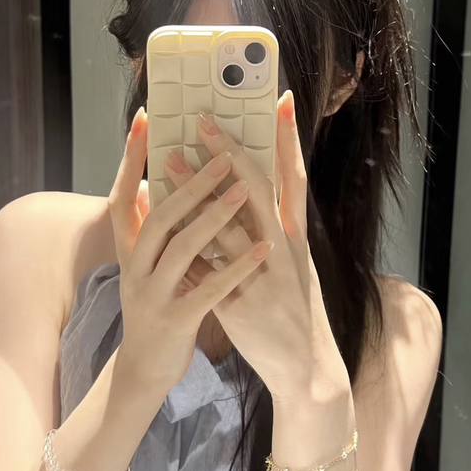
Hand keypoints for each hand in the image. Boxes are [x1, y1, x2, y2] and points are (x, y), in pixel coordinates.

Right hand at [106, 107, 272, 395]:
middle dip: (191, 183)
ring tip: (242, 190)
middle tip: (222, 153)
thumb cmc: (155, 306)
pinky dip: (237, 268)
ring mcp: (153, 297)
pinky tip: (264, 250)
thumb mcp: (146, 265)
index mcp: (128, 251)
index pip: (123, 194)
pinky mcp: (175, 322)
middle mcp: (135, 269)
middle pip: (160, 216)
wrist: (144, 369)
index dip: (130, 157)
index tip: (145, 119)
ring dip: (213, 217)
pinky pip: (208, 291)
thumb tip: (152, 183)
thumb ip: (151, 227)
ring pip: (181, 250)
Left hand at [163, 93, 349, 404]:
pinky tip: (162, 224)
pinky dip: (185, 244)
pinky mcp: (240, 306)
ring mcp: (262, 277)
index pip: (294, 179)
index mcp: (297, 239)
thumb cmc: (296, 311)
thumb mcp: (296, 266)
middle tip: (203, 121)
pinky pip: (207, 269)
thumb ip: (276, 230)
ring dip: (195, 191)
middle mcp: (283, 251)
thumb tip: (250, 193)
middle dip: (229, 153)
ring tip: (169, 161)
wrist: (308, 370)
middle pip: (256, 192)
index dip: (288, 139)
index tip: (280, 100)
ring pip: (224, 225)